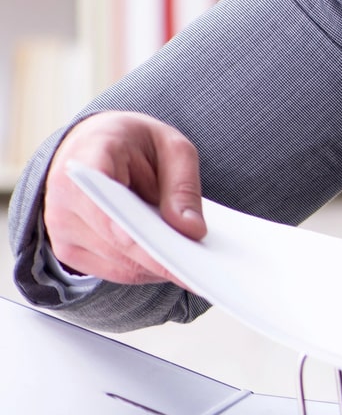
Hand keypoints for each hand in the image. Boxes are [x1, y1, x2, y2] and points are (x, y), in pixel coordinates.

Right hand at [43, 112, 204, 285]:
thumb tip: (192, 231)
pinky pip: (115, 272)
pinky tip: (172, 262)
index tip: (159, 244)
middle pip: (116, 242)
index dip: (125, 226)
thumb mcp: (172, 147)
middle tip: (207, 269)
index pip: (101, 198)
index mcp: (86, 158)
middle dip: (163, 256)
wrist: (95, 145)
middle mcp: (63, 197)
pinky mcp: (69, 250)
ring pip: (120, 263)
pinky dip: (147, 269)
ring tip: (197, 263)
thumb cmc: (134, 143)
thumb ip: (183, 186)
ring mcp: (61, 228)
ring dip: (158, 266)